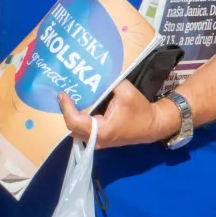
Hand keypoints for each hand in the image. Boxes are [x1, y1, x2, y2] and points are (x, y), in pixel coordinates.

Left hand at [58, 80, 181, 148]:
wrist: (153, 125)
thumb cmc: (140, 110)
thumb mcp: (126, 91)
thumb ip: (108, 83)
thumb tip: (93, 75)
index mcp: (102, 130)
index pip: (75, 122)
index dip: (66, 108)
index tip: (62, 94)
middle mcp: (97, 139)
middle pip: (72, 127)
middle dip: (65, 111)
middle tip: (63, 94)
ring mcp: (98, 141)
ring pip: (76, 131)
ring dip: (70, 116)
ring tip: (67, 99)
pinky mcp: (100, 139)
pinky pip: (83, 130)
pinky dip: (77, 119)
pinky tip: (77, 106)